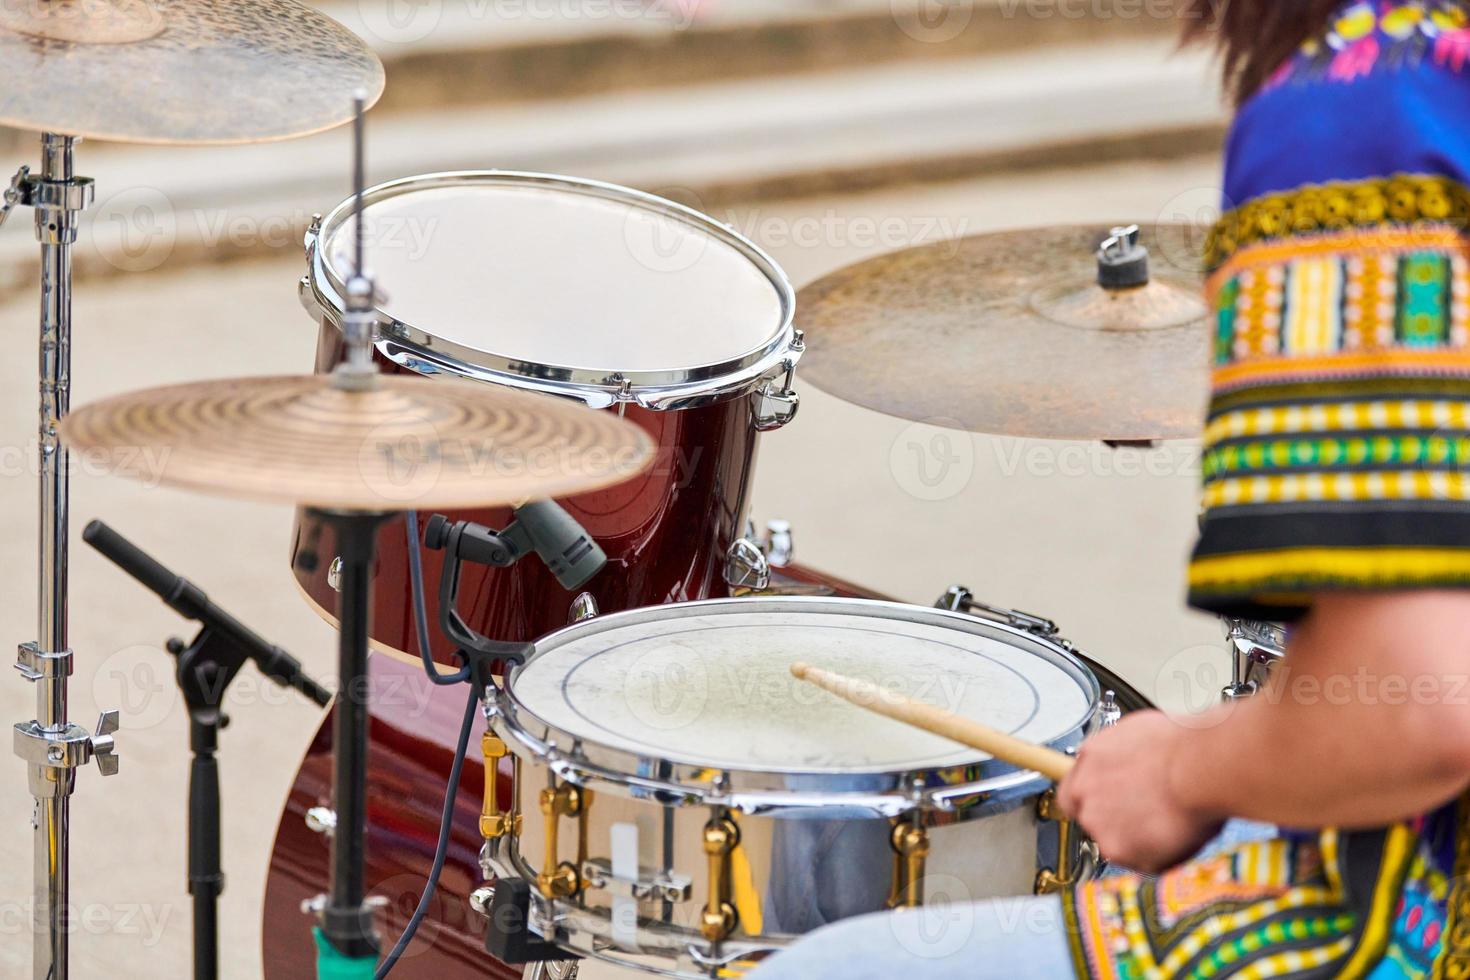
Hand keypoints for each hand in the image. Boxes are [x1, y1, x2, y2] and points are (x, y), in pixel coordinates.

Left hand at [1056, 711, 1222, 874]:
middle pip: (1090, 817)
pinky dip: (1157, 855)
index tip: (1109, 803)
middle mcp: (1085, 790)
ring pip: (1115, 841)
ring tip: (1170, 821)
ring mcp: (1097, 821)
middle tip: (1148, 815)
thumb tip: (1128, 767)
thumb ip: (1120, 759)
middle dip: (1116, 821)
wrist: (1201, 767)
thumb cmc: (1184, 747)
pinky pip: (1138, 860)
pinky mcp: (1116, 848)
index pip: (1072, 789)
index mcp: (1090, 757)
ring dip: (1138, 838)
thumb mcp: (1139, 736)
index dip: (1093, 800)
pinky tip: (1175, 835)